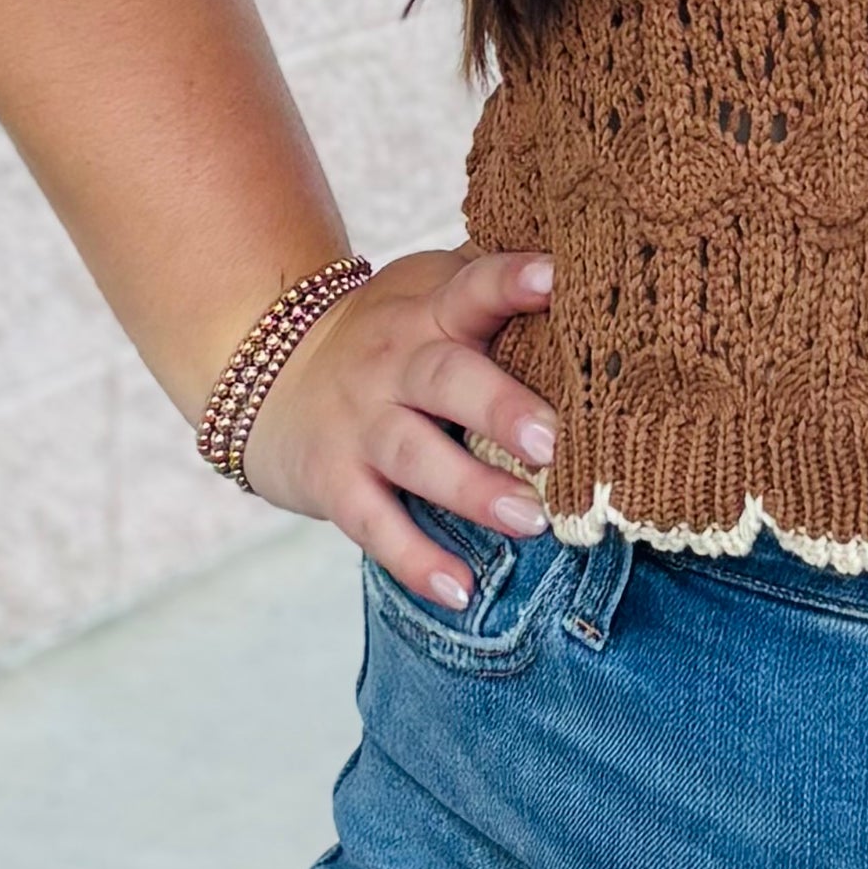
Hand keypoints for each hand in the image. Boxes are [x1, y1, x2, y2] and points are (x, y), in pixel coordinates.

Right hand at [237, 245, 556, 605]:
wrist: (269, 372)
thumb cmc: (392, 338)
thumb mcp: (429, 295)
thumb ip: (495, 293)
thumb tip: (599, 281)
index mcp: (429, 309)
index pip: (472, 288)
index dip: (510, 280)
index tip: (556, 278)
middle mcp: (393, 363)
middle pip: (445, 378)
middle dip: (500, 407)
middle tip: (553, 441)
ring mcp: (360, 424)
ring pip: (413, 455)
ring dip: (471, 488)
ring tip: (530, 519)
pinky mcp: (334, 482)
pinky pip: (373, 524)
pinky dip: (415, 560)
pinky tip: (460, 590)